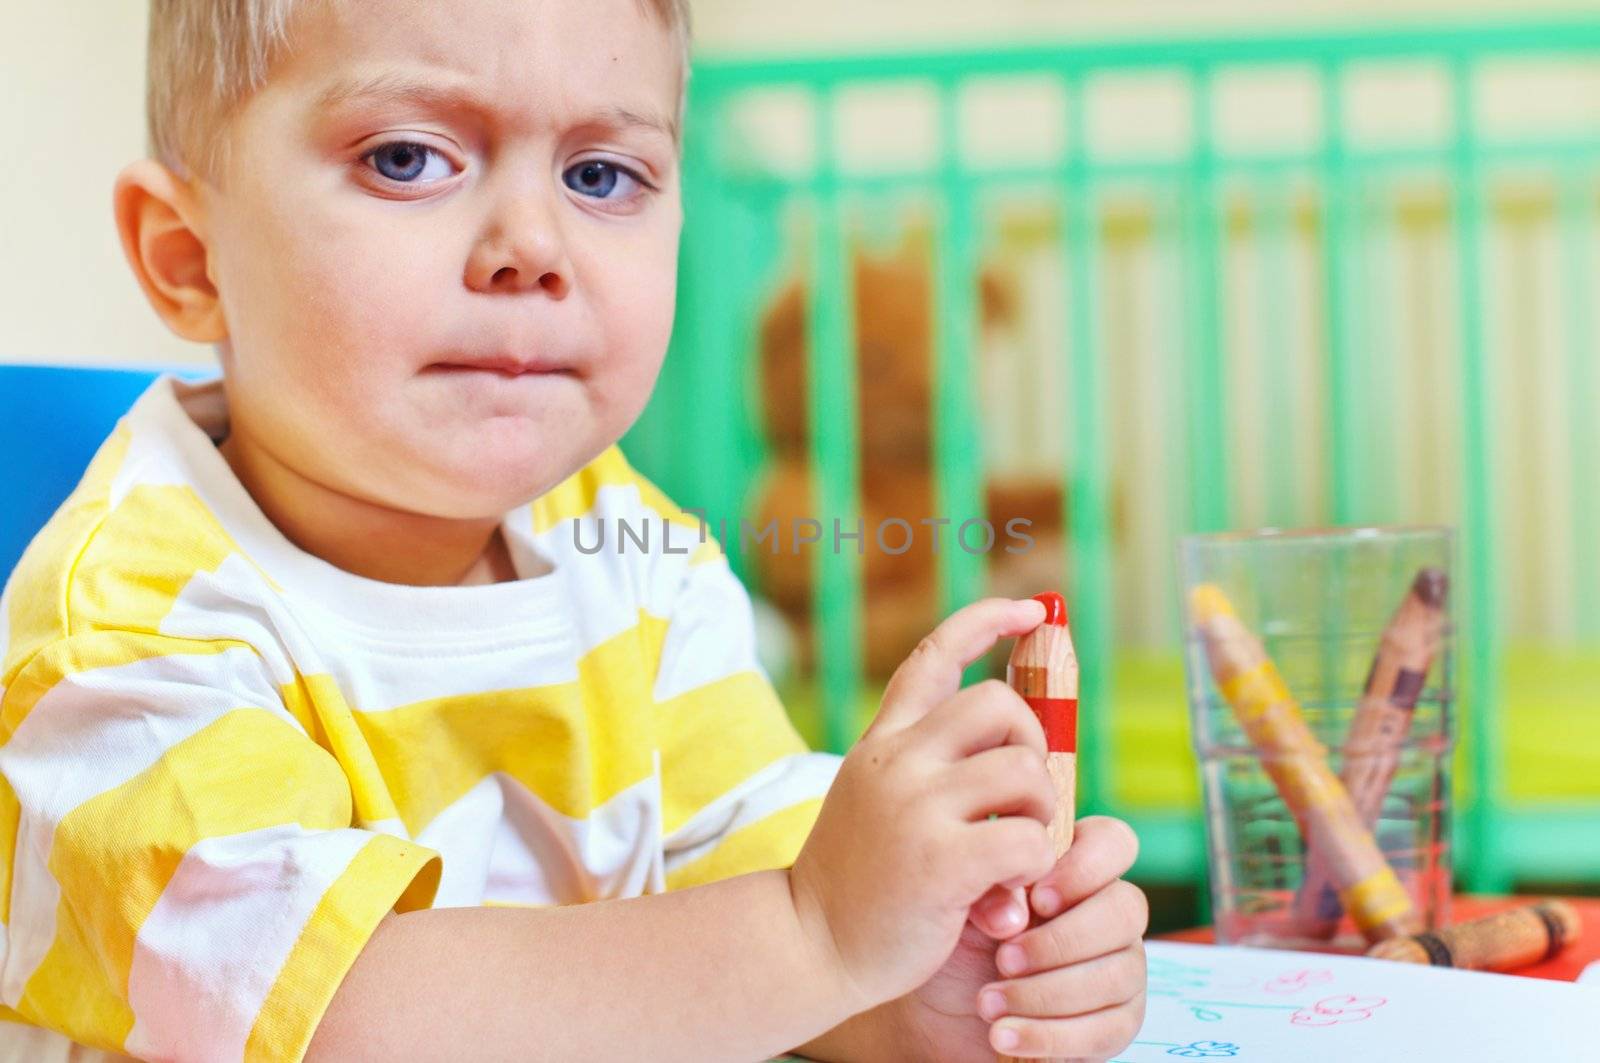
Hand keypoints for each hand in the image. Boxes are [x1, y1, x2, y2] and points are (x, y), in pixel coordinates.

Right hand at [789, 598, 1058, 1011]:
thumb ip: (926, 765)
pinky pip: (1027, 838)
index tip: (1033, 609)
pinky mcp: (940, 861)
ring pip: (1024, 769)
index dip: (989, 621)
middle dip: (1034, 743)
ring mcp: (916, 807)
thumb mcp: (877, 798)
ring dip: (1040, 812)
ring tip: (1017, 853)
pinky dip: (1034, 864)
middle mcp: (896, 760)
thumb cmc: (858, 880)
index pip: (936, 655)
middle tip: (1025, 798)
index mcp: (883, 741)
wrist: (805, 946)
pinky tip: (1007, 892)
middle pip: (999, 704)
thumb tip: (1011, 739)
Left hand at [893, 817, 1148, 1060]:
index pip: (1113, 841)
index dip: (1085, 866)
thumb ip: (993, 885)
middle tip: (1003, 959)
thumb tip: (1021, 907)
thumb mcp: (959, 902)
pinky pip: (1109, 1029)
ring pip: (1117, 973)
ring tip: (987, 1003)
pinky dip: (1051, 1035)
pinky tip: (1005, 1035)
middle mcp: (1106, 912)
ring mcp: (1119, 966)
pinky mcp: (1116, 1021)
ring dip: (1046, 993)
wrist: (939, 1008)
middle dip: (1061, 940)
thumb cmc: (954, 940)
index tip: (1036, 898)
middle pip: (1127, 909)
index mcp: (1073, 869)